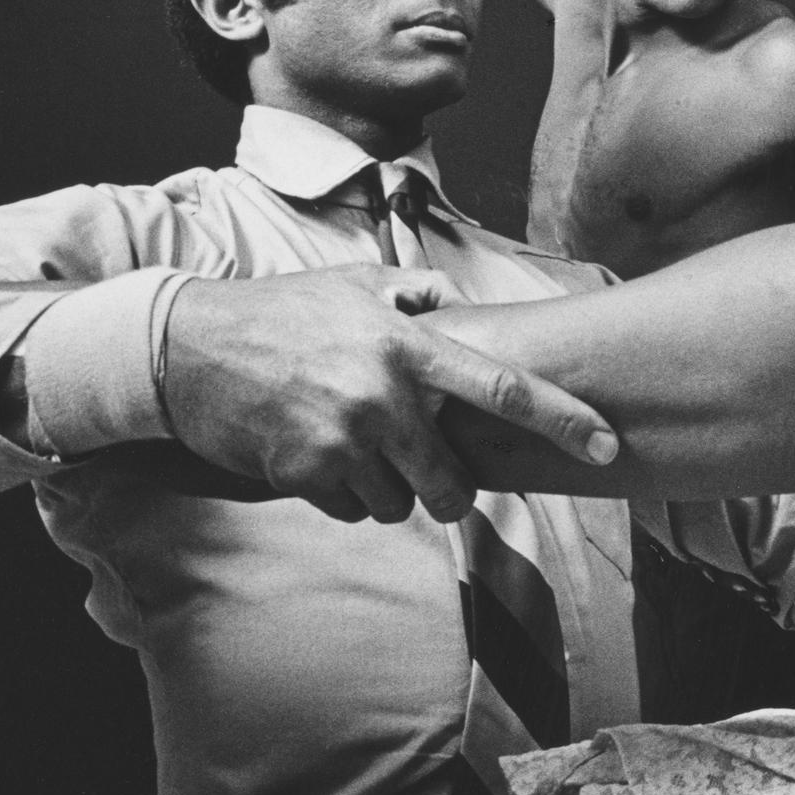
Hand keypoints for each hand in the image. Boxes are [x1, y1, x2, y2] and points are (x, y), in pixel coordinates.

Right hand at [158, 265, 619, 523]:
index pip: (503, 389)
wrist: (185, 347)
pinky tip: (309, 454)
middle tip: (419, 466)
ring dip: (385, 490)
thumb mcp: (349, 283)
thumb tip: (449, 302)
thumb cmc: (276, 312)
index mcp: (406, 345)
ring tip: (346, 444)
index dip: (563, 421)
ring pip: (401, 505)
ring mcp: (344, 438)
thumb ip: (410, 294)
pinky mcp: (306, 473)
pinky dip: (340, 495)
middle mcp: (384, 394)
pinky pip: (351, 511)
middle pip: (455, 483)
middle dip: (448, 489)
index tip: (609, 446)